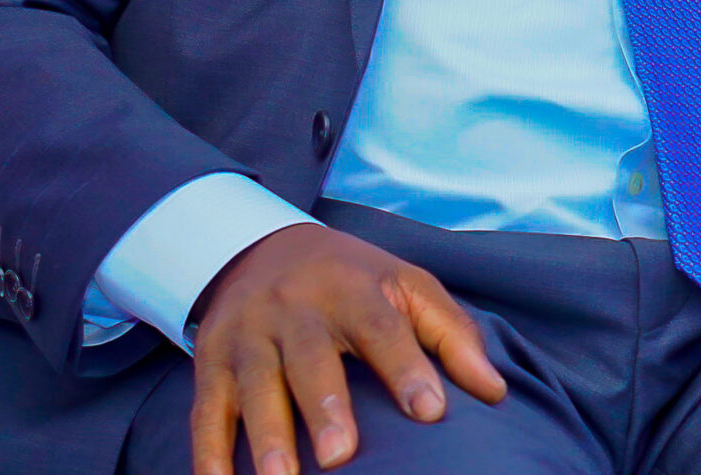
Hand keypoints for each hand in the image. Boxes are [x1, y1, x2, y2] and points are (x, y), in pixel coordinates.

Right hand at [188, 223, 506, 474]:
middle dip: (323, 407)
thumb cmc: (352, 280)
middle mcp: (293, 308)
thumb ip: (451, 335)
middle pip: (309, 357)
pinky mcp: (210, 362)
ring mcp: (246, 335)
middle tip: (341, 456)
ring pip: (254, 385)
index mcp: (349, 287)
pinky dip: (208, 452)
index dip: (406, 367)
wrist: (263, 246)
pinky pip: (206, 410)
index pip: (381, 326)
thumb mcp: (406, 286)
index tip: (432, 412)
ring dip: (265, 435)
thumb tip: (494, 391)